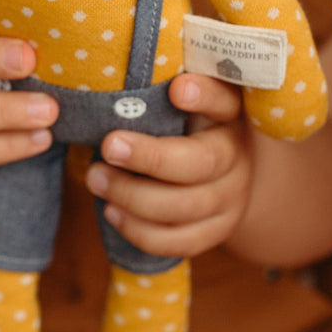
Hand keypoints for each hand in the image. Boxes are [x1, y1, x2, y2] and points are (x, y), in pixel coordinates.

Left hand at [85, 72, 253, 258]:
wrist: (222, 172)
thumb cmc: (186, 124)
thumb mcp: (182, 98)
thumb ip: (161, 89)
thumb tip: (118, 90)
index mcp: (228, 115)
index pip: (224, 101)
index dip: (204, 95)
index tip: (176, 89)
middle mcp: (237, 156)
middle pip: (202, 163)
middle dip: (150, 157)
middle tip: (108, 146)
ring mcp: (232, 199)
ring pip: (186, 208)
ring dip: (133, 197)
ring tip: (95, 179)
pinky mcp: (216, 232)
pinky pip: (179, 242)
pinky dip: (140, 232)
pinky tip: (111, 212)